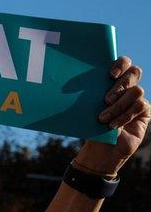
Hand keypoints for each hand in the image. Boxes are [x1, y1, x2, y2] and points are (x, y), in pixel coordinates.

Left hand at [76, 57, 148, 175]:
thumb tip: (69, 83)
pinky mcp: (144, 111)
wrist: (99, 150)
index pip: (123, 62)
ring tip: (103, 118)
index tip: (110, 74)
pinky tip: (113, 125)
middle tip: (106, 99)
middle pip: (134, 72)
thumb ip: (86, 96)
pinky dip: (124, 116)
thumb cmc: (90, 126)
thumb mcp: (86, 110)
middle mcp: (127, 86)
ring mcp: (137, 98)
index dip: (120, 63)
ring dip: (118, 105)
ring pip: (136, 91)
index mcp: (112, 80)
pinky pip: (140, 106)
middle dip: (121, 84)